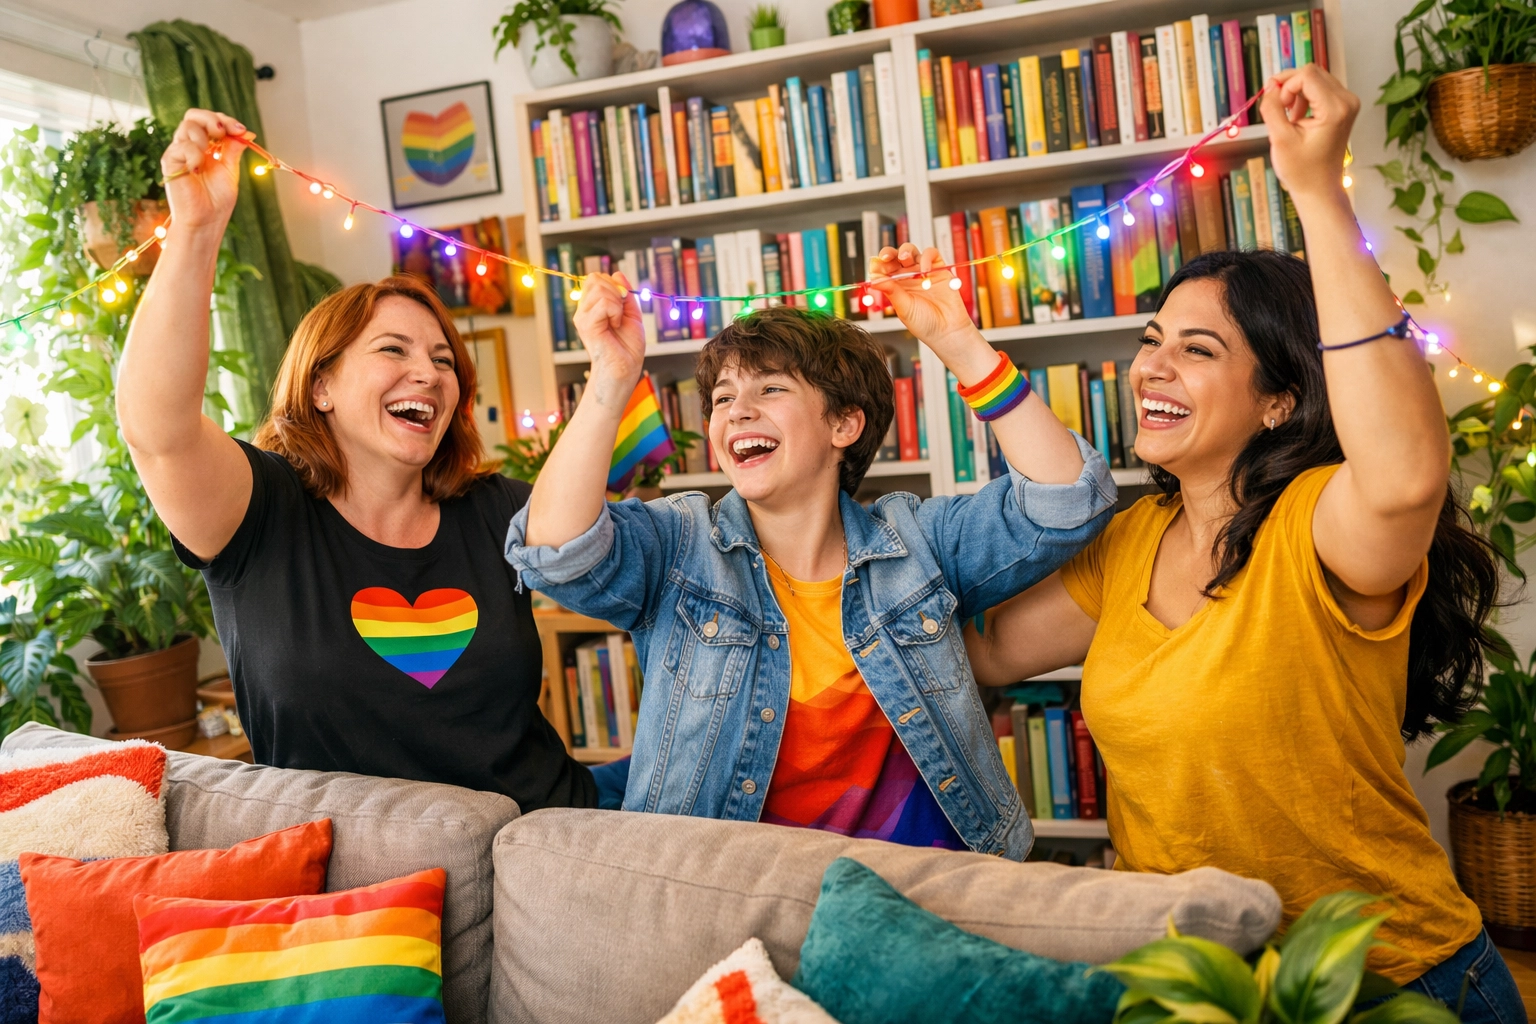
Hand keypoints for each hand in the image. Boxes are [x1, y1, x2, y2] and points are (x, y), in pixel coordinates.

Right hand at [160, 110, 250, 236]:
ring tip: (210, 157)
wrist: (206, 221)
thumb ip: (233, 149)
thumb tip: (248, 133)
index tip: (241, 130)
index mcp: (205, 146)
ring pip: (187, 126)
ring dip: (205, 136)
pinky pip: (182, 146)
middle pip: (193, 116)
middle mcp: (189, 146)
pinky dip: (195, 154)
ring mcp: (178, 152)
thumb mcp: (230, 170)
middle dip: (212, 119)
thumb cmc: (216, 200)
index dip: (225, 120)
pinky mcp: (169, 161)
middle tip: (224, 133)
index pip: (209, 121)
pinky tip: (198, 170)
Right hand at [572, 272, 644, 400]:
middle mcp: (584, 309)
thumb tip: (617, 273)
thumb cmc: (628, 346)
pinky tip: (615, 325)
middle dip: (615, 290)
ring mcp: (582, 317)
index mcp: (592, 305)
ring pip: (600, 288)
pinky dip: (616, 311)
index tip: (623, 303)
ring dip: (617, 303)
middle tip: (620, 313)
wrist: (625, 368)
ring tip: (617, 321)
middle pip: (595, 278)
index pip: (596, 278)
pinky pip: (604, 303)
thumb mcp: (631, 313)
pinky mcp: (586, 325)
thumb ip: (625, 294)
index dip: (614, 284)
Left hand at [868, 244, 979, 357]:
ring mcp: (923, 272)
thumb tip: (873, 279)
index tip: (874, 266)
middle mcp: (908, 277)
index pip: (883, 269)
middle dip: (889, 254)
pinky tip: (924, 270)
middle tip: (886, 258)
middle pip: (895, 257)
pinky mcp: (939, 269)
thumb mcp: (903, 307)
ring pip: (911, 252)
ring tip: (905, 259)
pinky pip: (931, 254)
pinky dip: (926, 257)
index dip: (878, 265)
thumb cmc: (925, 323)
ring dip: (906, 251)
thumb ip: (890, 290)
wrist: (947, 330)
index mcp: (896, 286)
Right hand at [1259, 65, 1358, 205]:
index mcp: (1335, 108)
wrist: (1319, 188)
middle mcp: (1347, 101)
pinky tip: (1298, 117)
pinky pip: (1320, 88)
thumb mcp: (1280, 138)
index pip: (1306, 75)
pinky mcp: (1344, 107)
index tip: (1278, 107)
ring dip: (1296, 92)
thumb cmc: (1301, 170)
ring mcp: (1348, 103)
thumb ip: (1272, 107)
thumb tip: (1269, 86)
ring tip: (1290, 116)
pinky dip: (1304, 97)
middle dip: (1290, 86)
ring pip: (1315, 78)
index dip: (1285, 86)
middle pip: (1312, 72)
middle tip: (1279, 109)